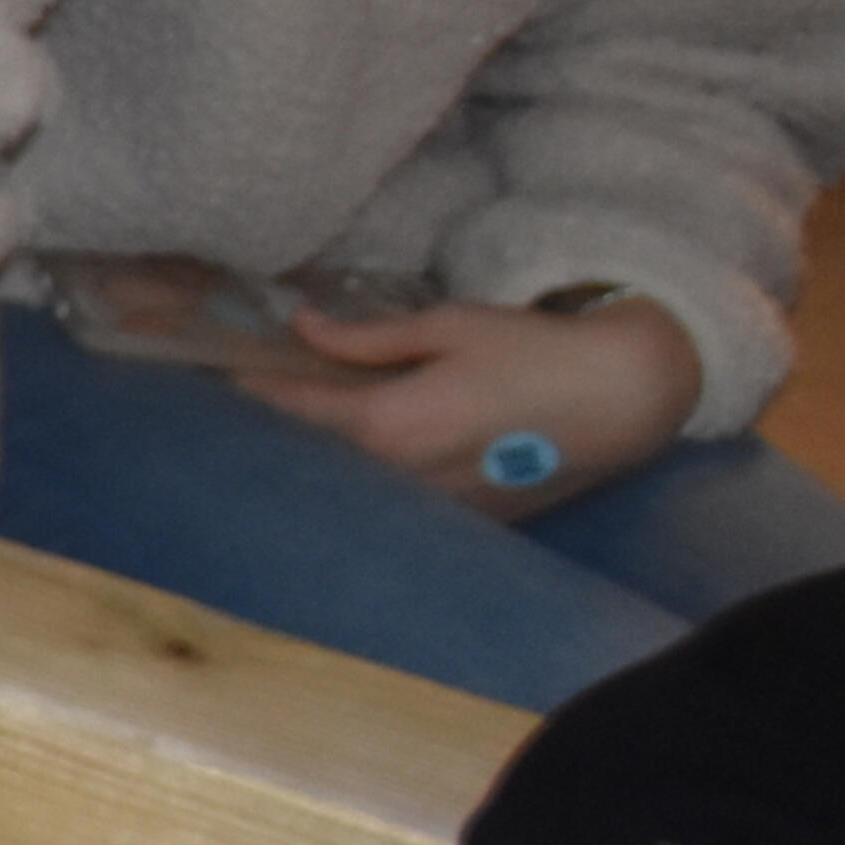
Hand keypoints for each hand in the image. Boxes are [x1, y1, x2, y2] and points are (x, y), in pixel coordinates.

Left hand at [231, 295, 697, 516]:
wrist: (622, 398)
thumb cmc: (535, 351)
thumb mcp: (448, 326)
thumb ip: (367, 336)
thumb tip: (302, 324)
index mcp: (391, 423)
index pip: (293, 410)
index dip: (252, 386)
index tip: (221, 368)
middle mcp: (401, 476)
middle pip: (313, 453)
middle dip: (282, 424)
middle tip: (261, 389)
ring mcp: (431, 506)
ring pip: (351, 482)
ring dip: (325, 454)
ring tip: (310, 418)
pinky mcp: (461, 520)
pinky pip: (395, 499)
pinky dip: (372, 475)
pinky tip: (371, 450)